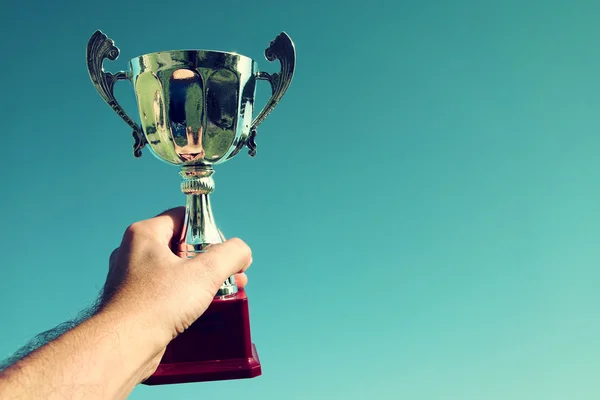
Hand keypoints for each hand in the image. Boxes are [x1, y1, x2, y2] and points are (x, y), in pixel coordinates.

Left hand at [98, 206, 251, 378]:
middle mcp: (134, 253)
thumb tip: (243, 252)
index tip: (222, 250)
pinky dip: (186, 298)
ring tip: (224, 294)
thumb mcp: (205, 272)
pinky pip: (166, 293)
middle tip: (231, 275)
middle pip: (182, 246)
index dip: (208, 231)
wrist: (124, 346)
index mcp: (145, 235)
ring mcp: (131, 279)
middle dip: (211, 261)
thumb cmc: (157, 303)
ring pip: (175, 272)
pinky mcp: (134, 304)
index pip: (183, 218)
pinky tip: (202, 310)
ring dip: (202, 281)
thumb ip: (231, 254)